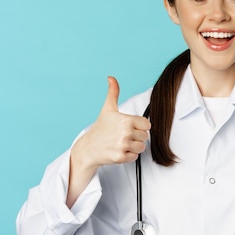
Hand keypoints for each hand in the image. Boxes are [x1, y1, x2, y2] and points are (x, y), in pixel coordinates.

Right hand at [67, 77, 150, 207]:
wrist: (87, 148)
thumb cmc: (100, 128)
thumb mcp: (107, 109)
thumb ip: (113, 92)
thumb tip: (111, 77)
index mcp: (126, 120)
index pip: (147, 124)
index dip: (139, 126)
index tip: (129, 126)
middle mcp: (125, 133)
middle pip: (145, 136)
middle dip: (136, 137)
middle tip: (123, 136)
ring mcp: (123, 145)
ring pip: (141, 147)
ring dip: (133, 147)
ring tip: (121, 143)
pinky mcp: (121, 157)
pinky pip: (135, 157)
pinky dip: (128, 156)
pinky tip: (118, 151)